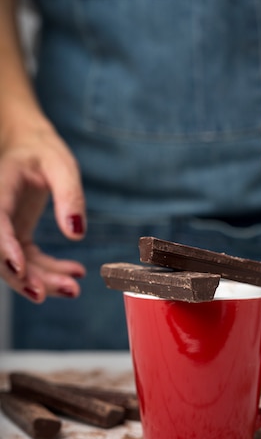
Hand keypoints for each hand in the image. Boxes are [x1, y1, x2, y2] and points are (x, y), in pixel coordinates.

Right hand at [0, 121, 86, 301]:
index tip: (22, 268)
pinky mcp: (15, 236)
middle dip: (28, 278)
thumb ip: (69, 196)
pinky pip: (28, 262)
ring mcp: (4, 228)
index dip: (4, 248)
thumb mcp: (62, 166)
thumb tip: (76, 234)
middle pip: (1, 254)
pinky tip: (76, 272)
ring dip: (43, 281)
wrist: (30, 149)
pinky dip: (50, 272)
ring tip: (74, 287)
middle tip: (64, 289)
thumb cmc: (43, 152)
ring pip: (15, 265)